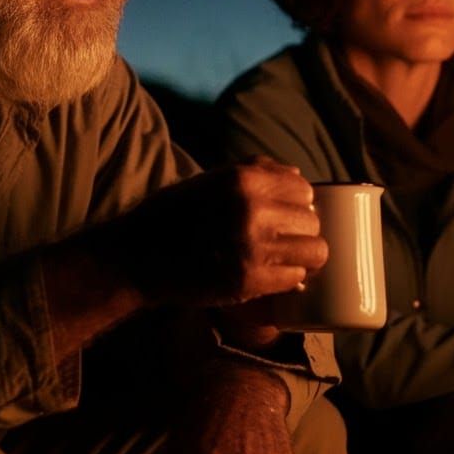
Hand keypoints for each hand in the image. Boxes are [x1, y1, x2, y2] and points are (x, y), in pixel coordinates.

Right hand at [96, 156, 327, 307]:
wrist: (139, 256)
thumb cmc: (174, 214)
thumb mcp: (210, 180)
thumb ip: (255, 172)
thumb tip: (297, 175)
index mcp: (243, 180)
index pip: (302, 188)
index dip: (297, 202)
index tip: (285, 214)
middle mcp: (252, 210)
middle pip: (311, 220)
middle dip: (300, 230)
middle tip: (281, 240)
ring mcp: (252, 248)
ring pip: (314, 251)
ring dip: (301, 256)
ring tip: (282, 258)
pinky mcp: (249, 281)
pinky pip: (294, 278)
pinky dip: (287, 279)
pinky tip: (269, 275)